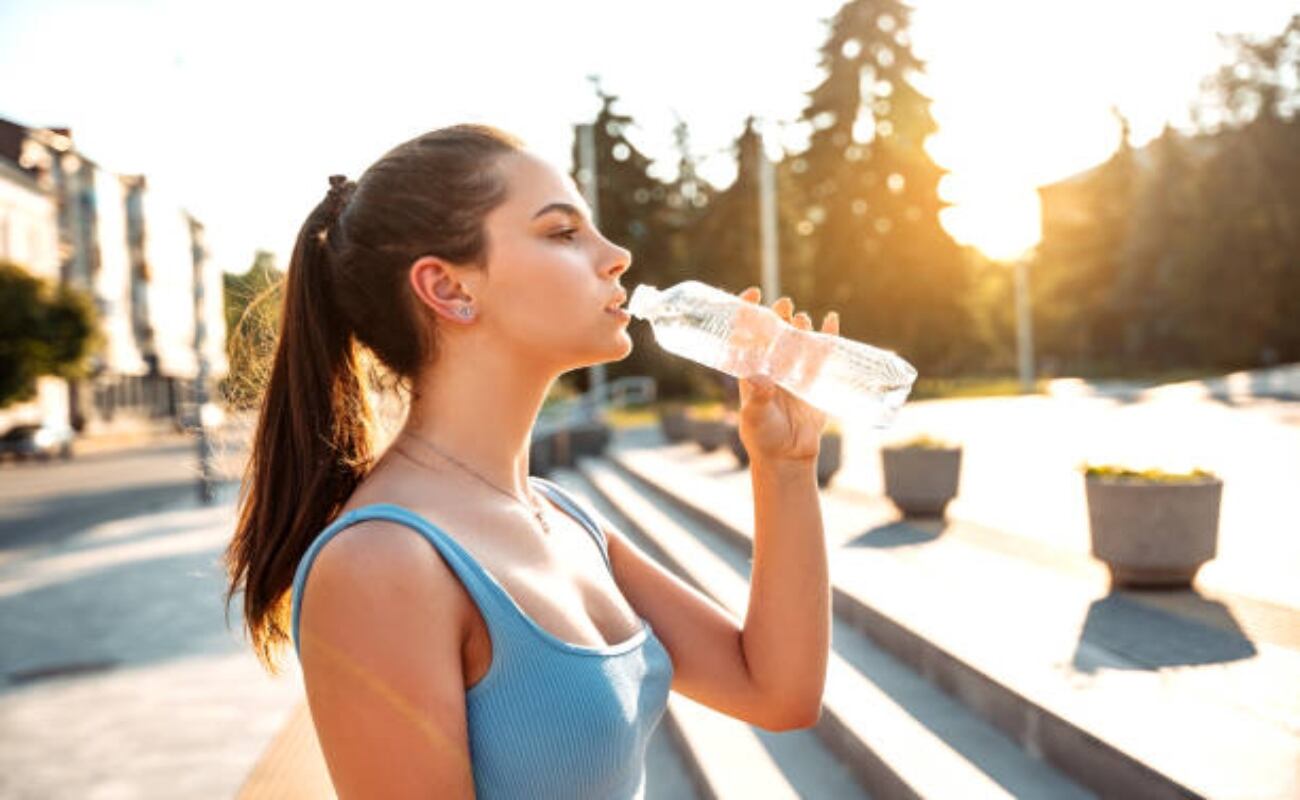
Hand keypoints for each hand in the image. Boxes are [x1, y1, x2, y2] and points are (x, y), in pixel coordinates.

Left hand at [735, 287, 839, 464]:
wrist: (788, 456)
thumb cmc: (763, 436)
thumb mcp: (755, 416)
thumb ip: (757, 398)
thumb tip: (758, 378)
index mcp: (751, 369)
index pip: (746, 334)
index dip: (748, 312)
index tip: (753, 294)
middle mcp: (772, 366)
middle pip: (775, 331)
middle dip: (777, 314)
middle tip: (783, 303)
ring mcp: (794, 371)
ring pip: (799, 339)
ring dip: (801, 325)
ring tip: (801, 319)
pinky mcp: (816, 379)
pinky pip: (824, 353)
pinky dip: (829, 335)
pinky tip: (832, 318)